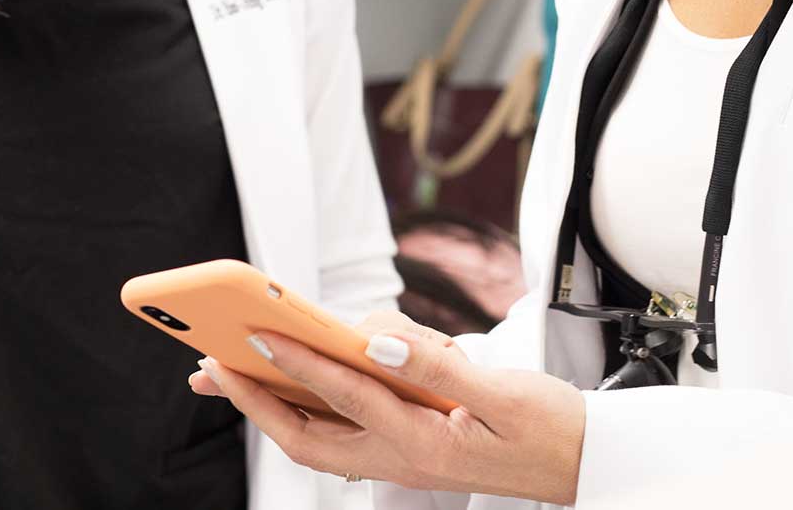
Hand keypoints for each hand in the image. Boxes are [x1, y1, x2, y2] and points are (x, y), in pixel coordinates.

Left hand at [188, 316, 584, 503]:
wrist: (582, 462)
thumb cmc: (548, 426)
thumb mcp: (501, 391)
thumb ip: (436, 366)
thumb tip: (376, 340)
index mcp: (425, 442)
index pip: (346, 393)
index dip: (298, 359)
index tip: (256, 330)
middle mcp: (402, 457)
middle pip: (308, 435)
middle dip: (254, 400)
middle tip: (209, 368)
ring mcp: (402, 460)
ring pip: (318, 439)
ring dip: (271, 407)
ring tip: (230, 374)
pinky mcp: (408, 451)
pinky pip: (343, 434)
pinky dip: (310, 408)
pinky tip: (294, 383)